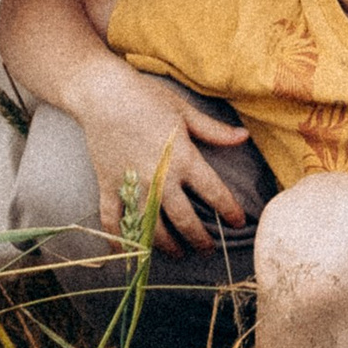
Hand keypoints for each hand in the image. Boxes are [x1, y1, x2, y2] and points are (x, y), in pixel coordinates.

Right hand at [71, 55, 256, 251]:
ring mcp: (133, 185)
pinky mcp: (109, 186)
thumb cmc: (147, 98)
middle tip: (207, 249)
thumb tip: (244, 137)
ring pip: (152, 227)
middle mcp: (160, 177)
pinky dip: (117, 239)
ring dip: (166, 245)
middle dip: (198, 239)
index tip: (238, 223)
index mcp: (183, 157)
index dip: (229, 210)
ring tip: (177, 253)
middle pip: (184, 219)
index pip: (213, 192)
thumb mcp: (184, 111)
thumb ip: (213, 130)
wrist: (104, 94)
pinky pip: (112, 220)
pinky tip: (125, 253)